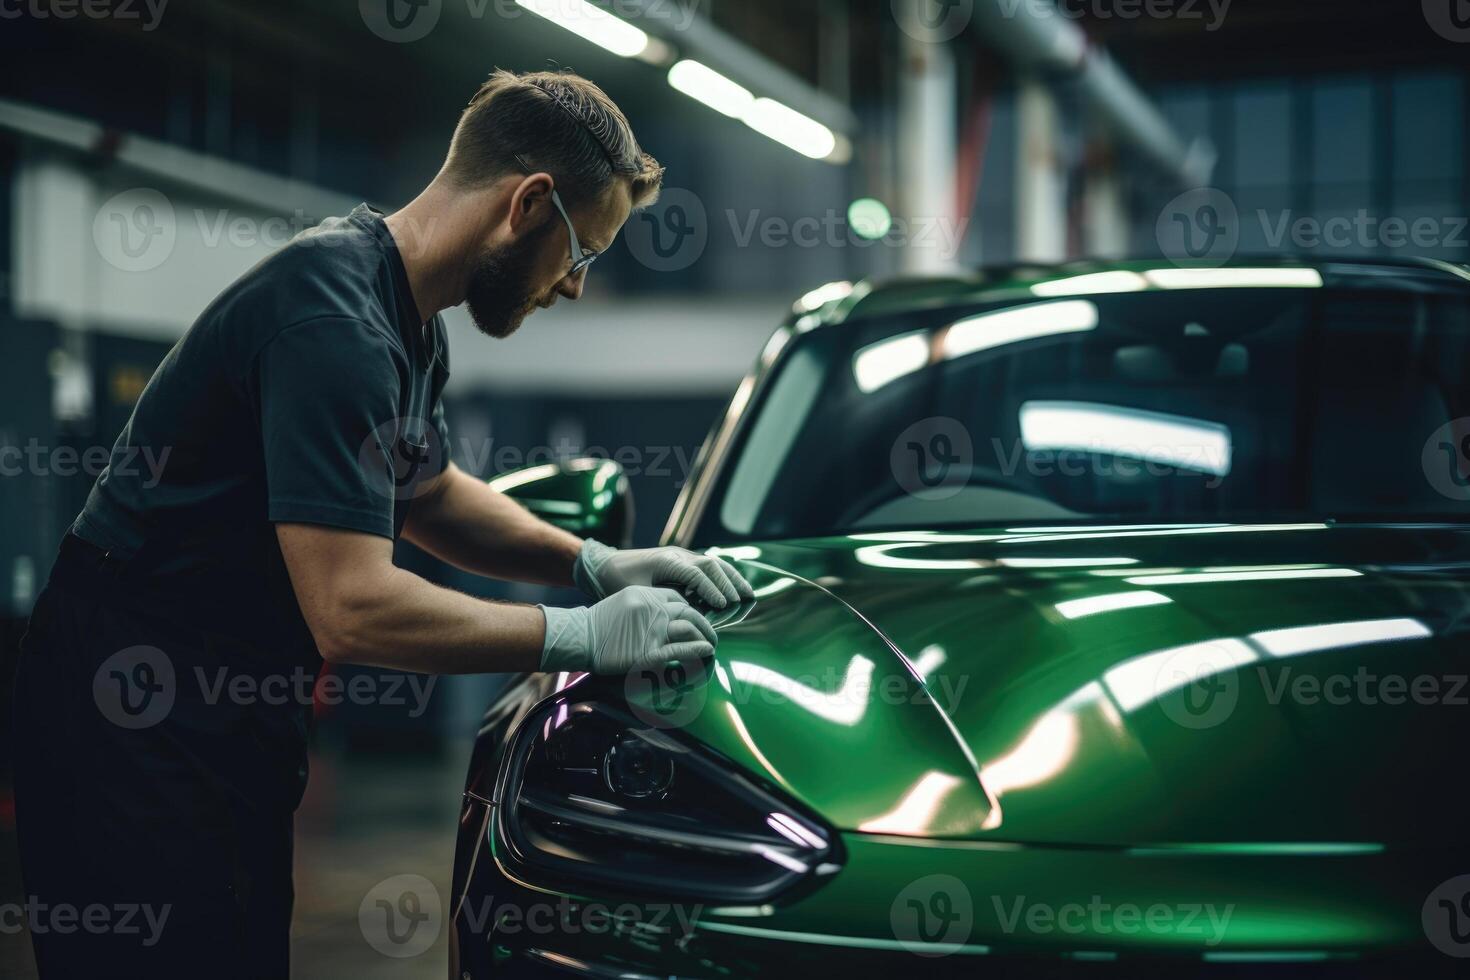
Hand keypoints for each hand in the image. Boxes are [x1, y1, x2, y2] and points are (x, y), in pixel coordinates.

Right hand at [540, 587, 716, 674]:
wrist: (579, 637)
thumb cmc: (599, 623)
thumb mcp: (623, 602)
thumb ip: (645, 605)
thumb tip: (664, 615)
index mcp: (646, 595)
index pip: (679, 599)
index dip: (692, 610)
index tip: (696, 621)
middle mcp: (653, 609)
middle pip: (691, 613)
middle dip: (706, 624)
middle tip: (711, 635)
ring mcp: (652, 630)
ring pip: (690, 628)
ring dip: (706, 637)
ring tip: (711, 645)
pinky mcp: (648, 652)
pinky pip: (681, 649)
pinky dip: (697, 650)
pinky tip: (706, 651)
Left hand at [574, 540, 754, 609]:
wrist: (605, 565)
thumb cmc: (617, 581)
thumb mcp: (636, 594)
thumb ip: (660, 603)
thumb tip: (684, 616)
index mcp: (667, 562)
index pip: (697, 574)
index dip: (711, 589)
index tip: (724, 605)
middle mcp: (677, 555)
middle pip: (710, 565)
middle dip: (729, 583)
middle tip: (743, 600)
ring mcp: (681, 556)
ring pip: (713, 562)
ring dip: (732, 577)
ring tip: (748, 592)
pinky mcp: (681, 561)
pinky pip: (707, 566)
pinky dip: (723, 576)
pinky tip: (733, 588)